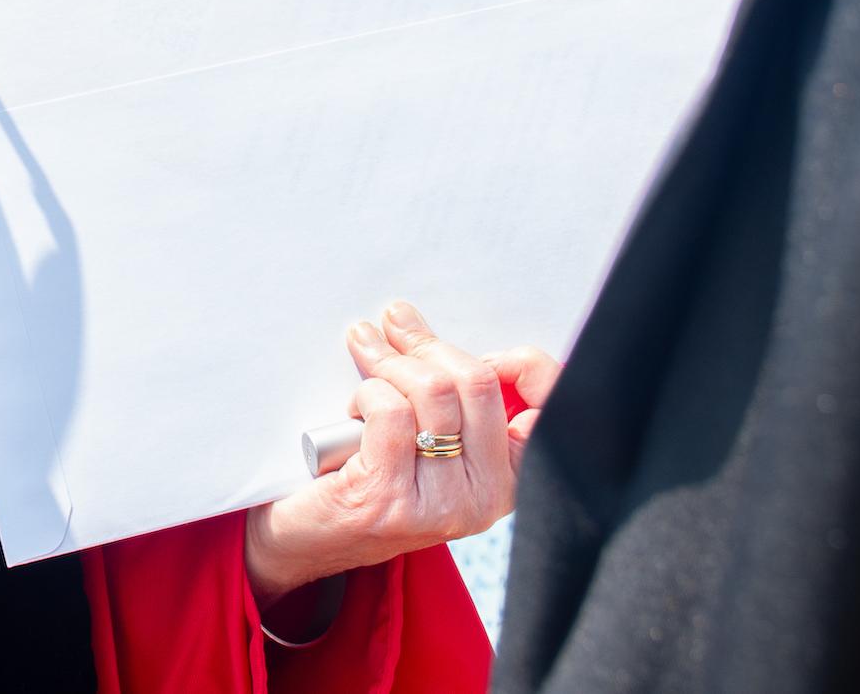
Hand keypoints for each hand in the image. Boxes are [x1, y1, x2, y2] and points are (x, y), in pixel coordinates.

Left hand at [244, 300, 559, 607]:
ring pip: (432, 391)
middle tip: (391, 329)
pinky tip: (353, 407)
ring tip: (365, 358)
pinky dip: (367, 392)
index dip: (520, 362)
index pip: (550, 403)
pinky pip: (389, 411)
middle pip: (476, 381)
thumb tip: (415, 321)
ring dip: (388, 362)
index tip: (469, 353)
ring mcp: (439, 505)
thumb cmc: (371, 475)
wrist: (309, 539)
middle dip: (425, 345)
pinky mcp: (388, 499)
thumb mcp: (430, 441)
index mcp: (507, 477)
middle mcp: (485, 499)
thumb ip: (450, 396)